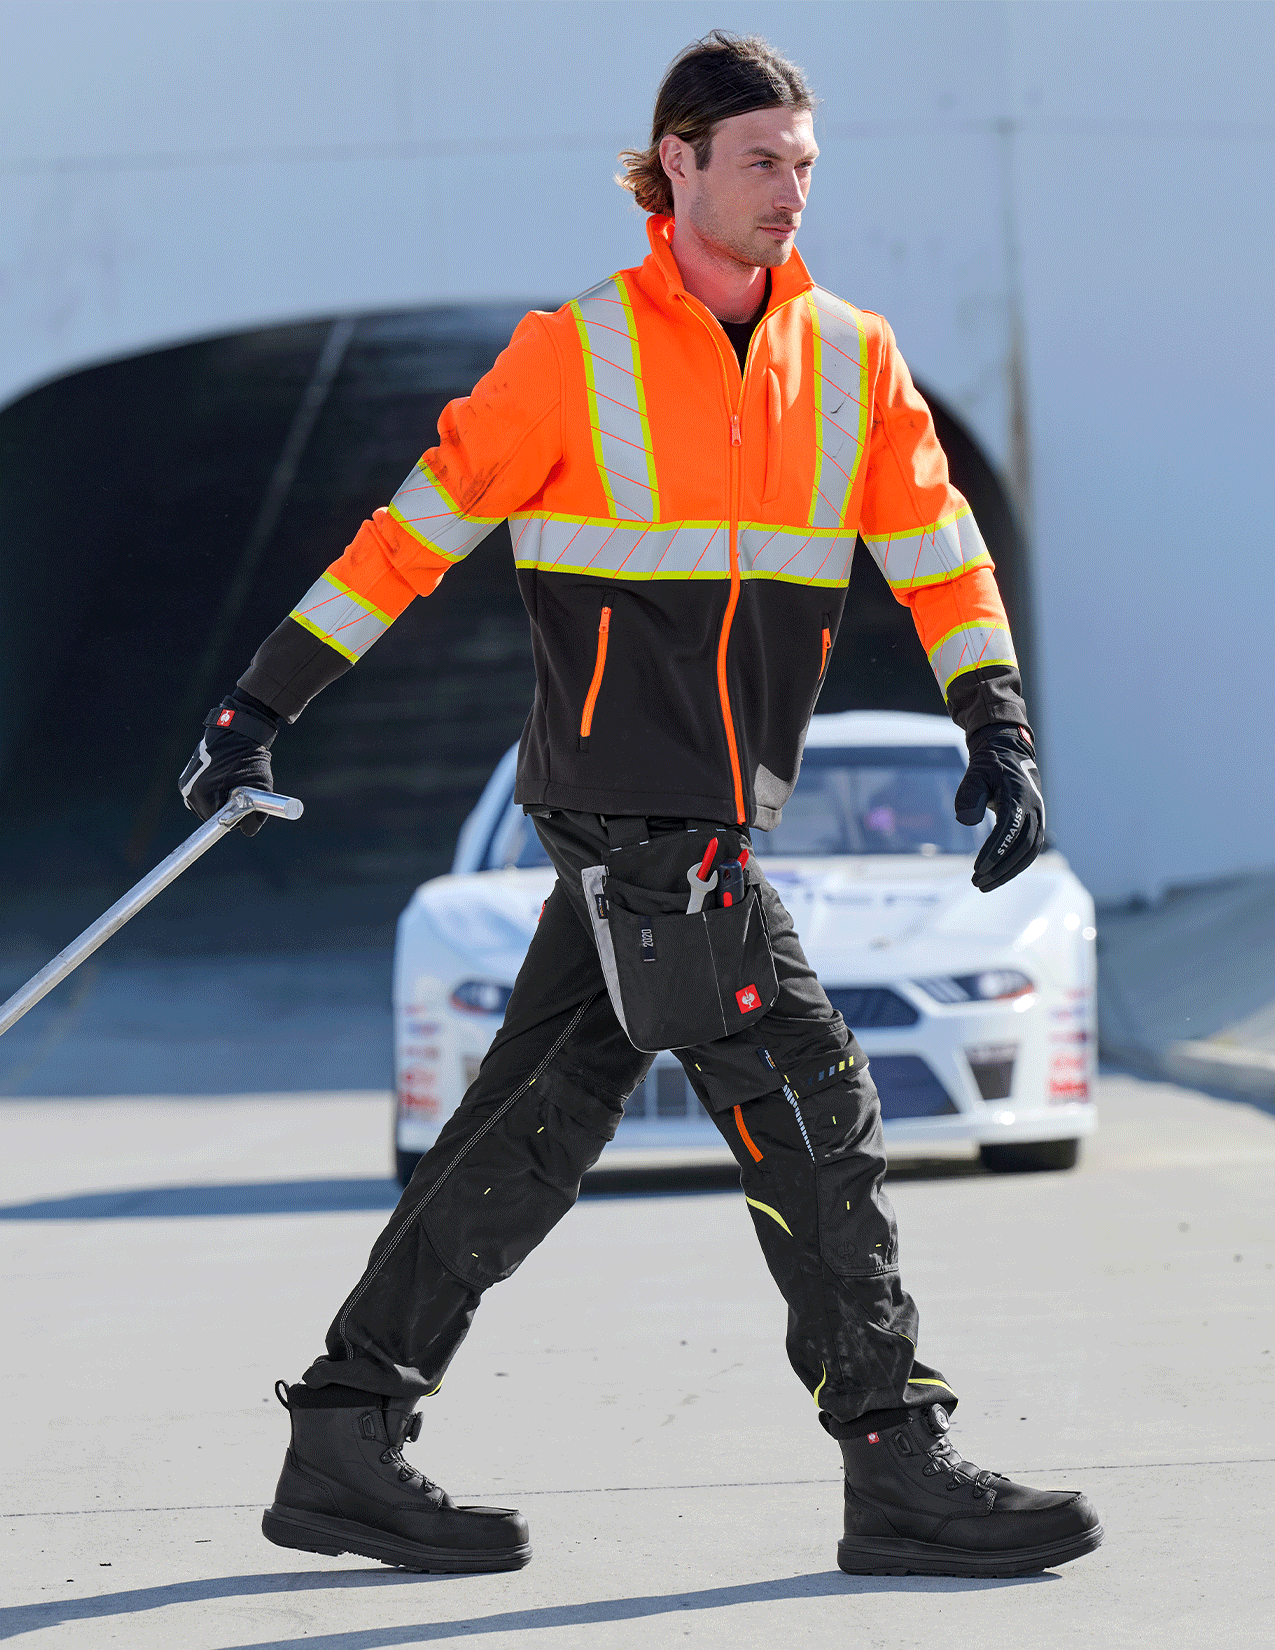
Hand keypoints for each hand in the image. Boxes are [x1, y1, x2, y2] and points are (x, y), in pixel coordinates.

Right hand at [178, 693, 278, 836]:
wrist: (235, 732)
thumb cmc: (249, 759)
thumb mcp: (261, 788)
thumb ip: (256, 815)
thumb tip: (248, 832)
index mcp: (205, 796)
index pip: (219, 823)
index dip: (235, 819)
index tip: (243, 810)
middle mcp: (190, 793)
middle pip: (210, 817)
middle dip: (226, 810)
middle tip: (241, 794)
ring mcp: (185, 786)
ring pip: (205, 808)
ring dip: (218, 802)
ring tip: (231, 784)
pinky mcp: (185, 779)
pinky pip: (200, 797)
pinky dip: (211, 794)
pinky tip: (222, 781)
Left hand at [954, 723, 1044, 892]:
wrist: (1010, 754)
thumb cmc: (989, 766)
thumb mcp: (975, 773)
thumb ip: (969, 794)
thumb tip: (966, 821)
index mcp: (1019, 796)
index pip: (1010, 830)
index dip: (995, 851)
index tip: (978, 867)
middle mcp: (1034, 808)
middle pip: (1023, 846)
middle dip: (1001, 868)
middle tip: (977, 881)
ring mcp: (1039, 817)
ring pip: (1029, 852)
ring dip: (1008, 872)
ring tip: (984, 885)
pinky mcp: (1036, 824)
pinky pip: (1030, 850)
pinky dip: (1015, 866)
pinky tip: (997, 876)